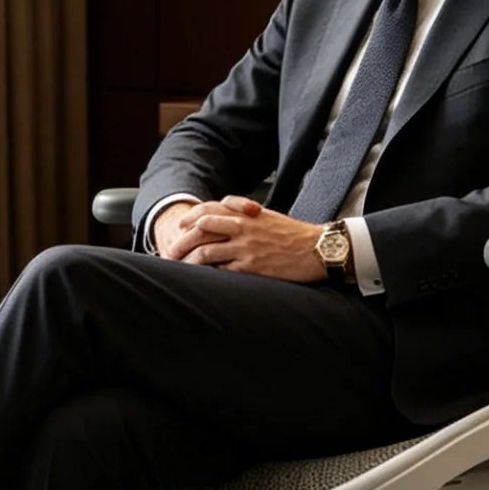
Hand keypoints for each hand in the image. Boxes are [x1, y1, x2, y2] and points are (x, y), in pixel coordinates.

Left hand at [168, 196, 325, 282]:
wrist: (317, 249)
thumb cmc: (294, 235)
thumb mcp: (267, 216)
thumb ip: (245, 213)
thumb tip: (225, 212)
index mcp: (246, 214)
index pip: (209, 209)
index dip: (190, 217)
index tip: (180, 226)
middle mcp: (243, 228)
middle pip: (201, 228)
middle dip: (182, 240)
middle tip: (170, 252)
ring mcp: (246, 248)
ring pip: (206, 251)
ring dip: (189, 260)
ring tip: (179, 268)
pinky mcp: (252, 267)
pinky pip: (222, 270)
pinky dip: (209, 273)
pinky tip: (202, 279)